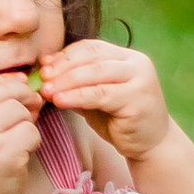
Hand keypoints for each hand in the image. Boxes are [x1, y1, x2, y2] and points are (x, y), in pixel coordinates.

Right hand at [0, 71, 43, 193]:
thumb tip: (22, 80)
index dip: (7, 82)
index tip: (20, 90)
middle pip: (4, 91)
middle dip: (24, 96)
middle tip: (34, 105)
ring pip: (19, 111)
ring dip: (28, 122)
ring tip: (21, 138)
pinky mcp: (4, 154)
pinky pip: (30, 132)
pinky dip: (33, 141)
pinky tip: (24, 153)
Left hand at [40, 40, 171, 160]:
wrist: (151, 146)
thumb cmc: (121, 121)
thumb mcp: (96, 98)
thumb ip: (76, 83)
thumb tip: (45, 67)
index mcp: (126, 57)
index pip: (91, 47)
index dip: (65, 55)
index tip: (43, 66)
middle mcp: (136, 63)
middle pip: (92, 57)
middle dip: (63, 67)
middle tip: (42, 78)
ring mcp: (140, 79)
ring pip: (96, 73)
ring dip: (67, 81)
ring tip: (47, 91)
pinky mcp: (138, 99)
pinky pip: (101, 94)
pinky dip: (77, 96)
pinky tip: (60, 101)